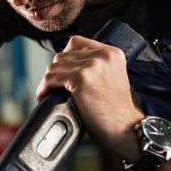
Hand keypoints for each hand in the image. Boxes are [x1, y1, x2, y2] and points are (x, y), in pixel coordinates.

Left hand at [35, 35, 142, 159]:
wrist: (126, 127)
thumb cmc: (117, 111)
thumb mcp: (113, 78)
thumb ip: (97, 68)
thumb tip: (69, 67)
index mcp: (112, 53)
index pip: (76, 42)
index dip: (65, 56)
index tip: (61, 70)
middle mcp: (102, 55)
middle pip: (62, 55)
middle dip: (55, 72)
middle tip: (53, 86)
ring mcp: (91, 66)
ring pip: (54, 67)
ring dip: (47, 81)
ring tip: (48, 92)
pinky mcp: (80, 79)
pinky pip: (51, 79)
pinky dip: (44, 88)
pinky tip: (45, 96)